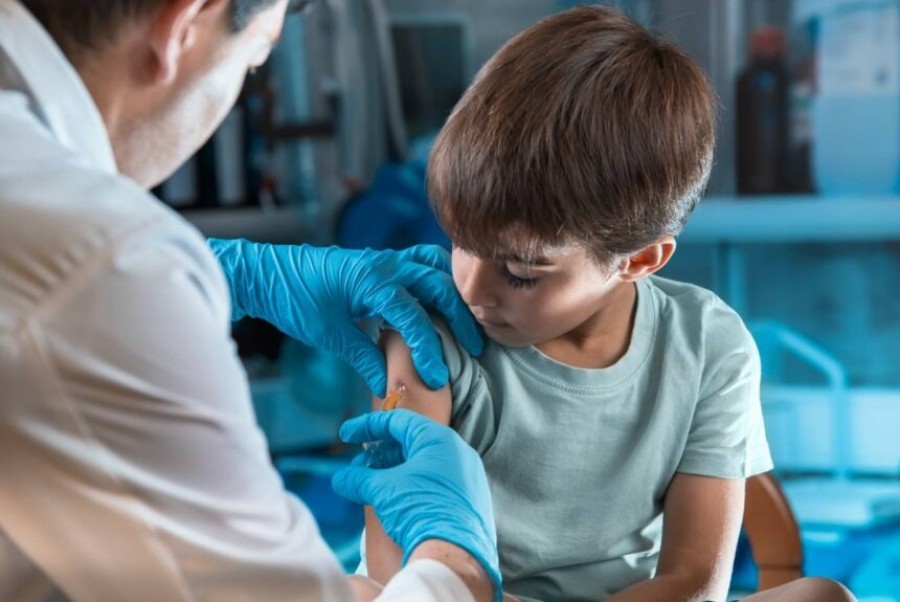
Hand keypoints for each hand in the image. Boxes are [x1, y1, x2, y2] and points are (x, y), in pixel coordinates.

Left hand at [209, 239, 483, 395]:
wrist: (268, 272)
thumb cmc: (294, 300)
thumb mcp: (329, 334)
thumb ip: (364, 357)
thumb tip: (389, 385)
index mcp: (371, 280)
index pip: (414, 316)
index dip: (429, 349)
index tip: (438, 377)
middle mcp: (384, 264)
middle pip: (438, 285)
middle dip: (460, 317)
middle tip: (474, 347)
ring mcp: (385, 258)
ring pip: (435, 265)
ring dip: (454, 291)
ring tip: (467, 320)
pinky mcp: (382, 261)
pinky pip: (421, 261)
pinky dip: (438, 276)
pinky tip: (443, 300)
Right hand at [332, 410, 501, 599]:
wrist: (453, 555)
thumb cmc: (419, 512)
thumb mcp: (383, 491)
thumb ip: (359, 479)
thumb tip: (341, 479)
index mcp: (438, 439)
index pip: (398, 421)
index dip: (367, 426)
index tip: (346, 435)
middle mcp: (457, 451)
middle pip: (410, 442)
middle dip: (379, 453)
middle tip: (358, 467)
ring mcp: (466, 475)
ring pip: (423, 464)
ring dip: (393, 471)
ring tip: (371, 485)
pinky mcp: (469, 498)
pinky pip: (435, 481)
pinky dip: (411, 484)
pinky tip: (394, 499)